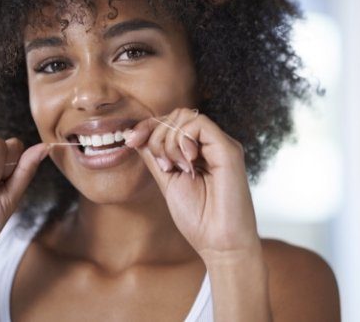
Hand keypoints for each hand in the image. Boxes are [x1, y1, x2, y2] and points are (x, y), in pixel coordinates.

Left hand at [124, 108, 260, 261]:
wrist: (220, 244)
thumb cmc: (199, 219)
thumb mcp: (167, 181)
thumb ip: (155, 157)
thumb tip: (136, 135)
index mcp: (200, 151)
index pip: (172, 122)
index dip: (148, 126)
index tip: (130, 141)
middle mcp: (213, 144)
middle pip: (177, 115)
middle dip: (157, 134)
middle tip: (162, 165)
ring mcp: (222, 145)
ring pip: (186, 116)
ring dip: (168, 140)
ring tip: (175, 168)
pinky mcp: (229, 150)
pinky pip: (199, 124)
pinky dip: (183, 140)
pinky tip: (186, 163)